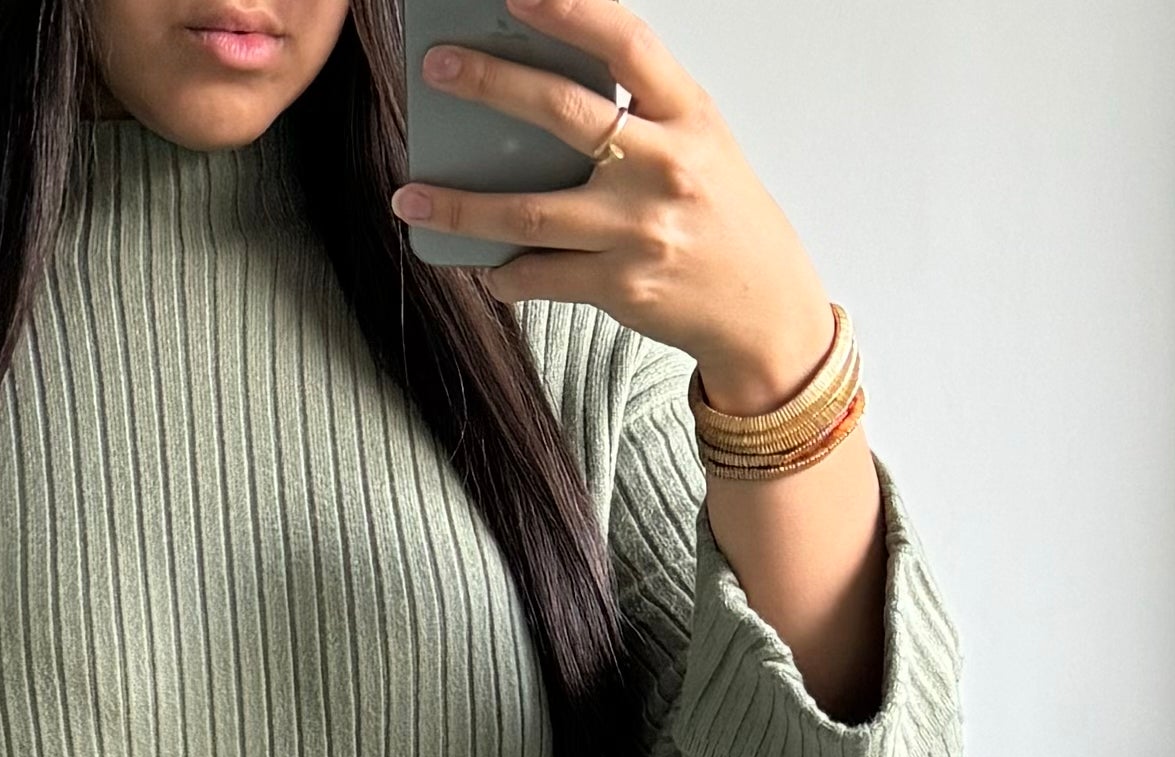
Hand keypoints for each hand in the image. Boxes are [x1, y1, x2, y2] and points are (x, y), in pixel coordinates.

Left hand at [395, 0, 834, 415]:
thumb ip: (639, 108)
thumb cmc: (719, 214)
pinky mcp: (622, 286)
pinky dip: (504, 273)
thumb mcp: (697, 140)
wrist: (762, 308)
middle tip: (439, 69)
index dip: (570, 11)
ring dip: (462, 206)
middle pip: (563, 114)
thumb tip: (547, 80)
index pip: (626, 43)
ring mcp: (640, 230)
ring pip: (531, 212)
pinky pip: (542, 275)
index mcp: (688, 114)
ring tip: (412, 197)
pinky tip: (482, 267)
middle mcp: (665, 166)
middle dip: (491, 84)